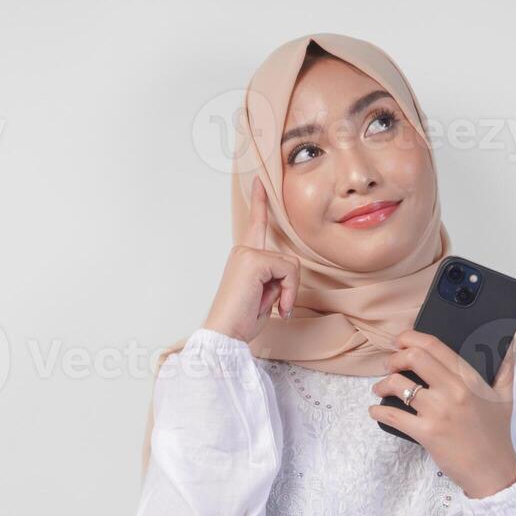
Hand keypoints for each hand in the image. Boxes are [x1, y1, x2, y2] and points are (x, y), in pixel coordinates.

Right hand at [202, 177, 300, 343]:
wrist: (224, 334)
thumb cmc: (241, 321)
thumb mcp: (265, 296)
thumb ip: (275, 278)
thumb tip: (287, 272)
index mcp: (243, 258)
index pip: (255, 225)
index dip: (259, 202)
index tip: (259, 181)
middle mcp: (243, 251)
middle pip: (288, 259)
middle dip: (290, 286)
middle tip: (278, 307)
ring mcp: (247, 254)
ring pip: (291, 266)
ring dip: (289, 291)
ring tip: (274, 307)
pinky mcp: (254, 260)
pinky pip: (289, 271)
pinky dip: (288, 293)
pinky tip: (276, 305)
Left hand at [368, 330, 515, 498]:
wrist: (493, 471)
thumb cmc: (497, 434)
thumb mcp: (505, 397)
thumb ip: (505, 368)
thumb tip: (507, 344)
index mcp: (469, 379)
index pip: (435, 346)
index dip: (411, 338)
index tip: (400, 340)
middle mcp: (453, 390)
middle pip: (414, 358)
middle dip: (395, 358)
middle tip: (389, 365)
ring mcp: (438, 412)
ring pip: (399, 385)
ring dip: (383, 384)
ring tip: (380, 388)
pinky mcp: (427, 433)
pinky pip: (393, 415)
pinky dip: (379, 411)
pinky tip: (375, 410)